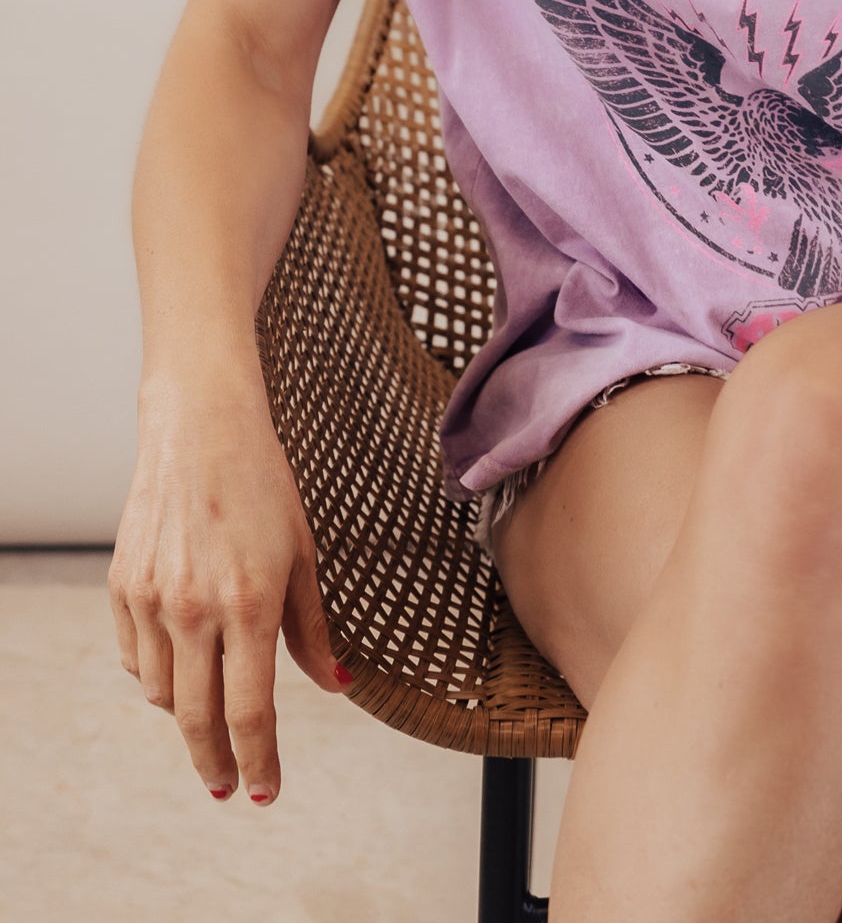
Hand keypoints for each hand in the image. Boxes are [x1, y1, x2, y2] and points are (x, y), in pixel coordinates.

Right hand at [108, 382, 350, 804]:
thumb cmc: (264, 487)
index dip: (259, 763)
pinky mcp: (121, 587)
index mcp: (249, 604)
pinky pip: (133, 657)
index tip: (265, 793)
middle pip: (197, 719)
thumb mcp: (303, 554)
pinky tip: (179, 666)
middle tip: (228, 787)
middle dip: (215, 763)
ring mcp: (151, 600)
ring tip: (210, 712)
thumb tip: (337, 686)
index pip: (251, 713)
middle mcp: (194, 610)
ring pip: (159, 693)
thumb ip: (313, 628)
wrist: (201, 429)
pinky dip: (155, 674)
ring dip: (185, 715)